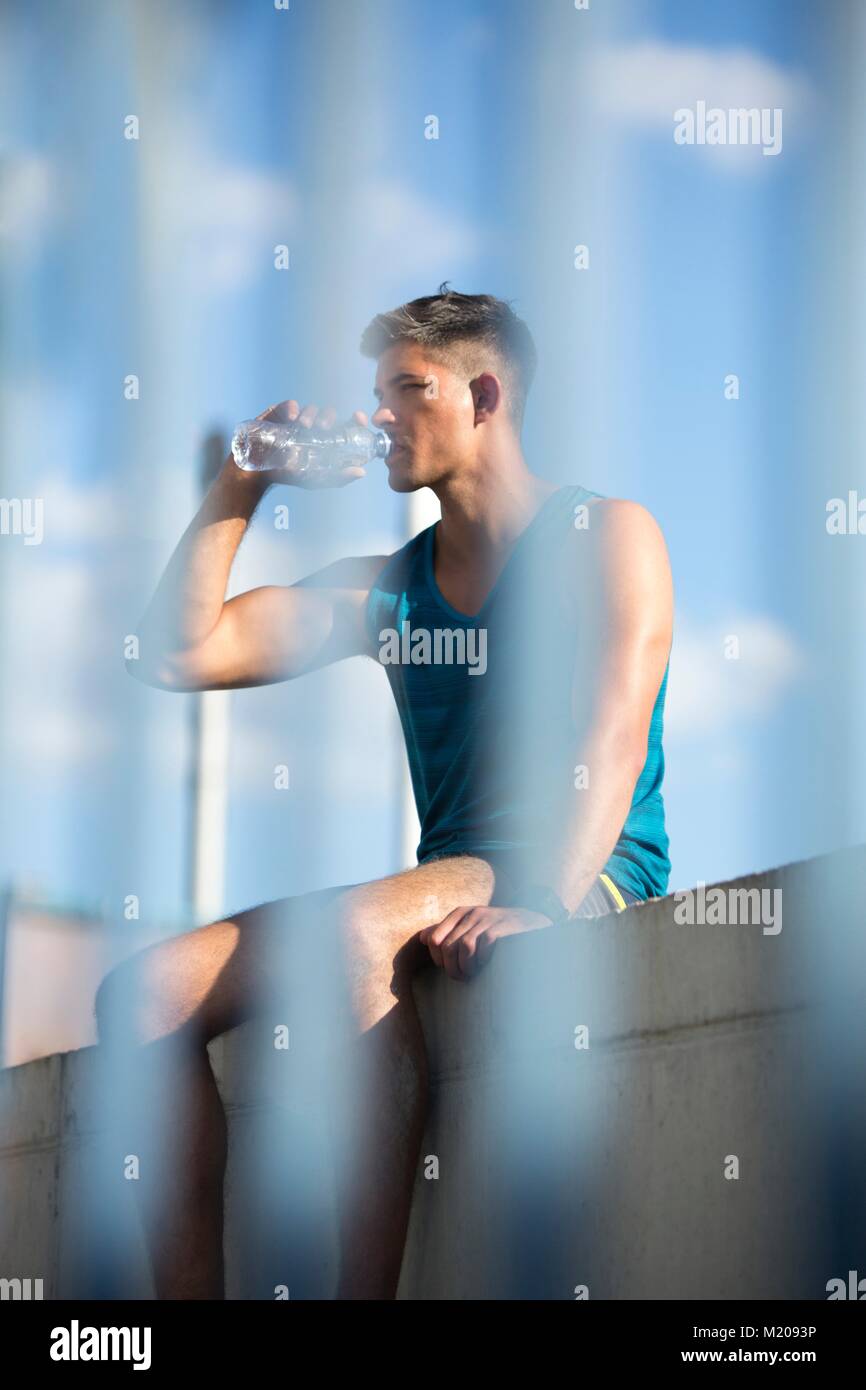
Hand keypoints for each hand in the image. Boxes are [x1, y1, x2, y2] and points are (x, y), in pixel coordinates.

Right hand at [233, 399, 369, 488]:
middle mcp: (315, 426)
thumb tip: (361, 472)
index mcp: (327, 439)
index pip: (345, 424)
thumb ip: (339, 477)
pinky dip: (293, 408)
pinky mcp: (281, 413)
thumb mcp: (316, 480)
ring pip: (311, 408)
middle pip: (329, 414)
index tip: (359, 417)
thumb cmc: (289, 475)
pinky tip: (292, 419)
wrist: (259, 472)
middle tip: (323, 428)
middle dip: (329, 417)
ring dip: (311, 415)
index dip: (354, 420)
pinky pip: (291, 404)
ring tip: (303, 427)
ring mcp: (298, 418)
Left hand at [418, 905, 552, 981]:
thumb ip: (447, 931)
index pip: (433, 939)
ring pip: (463, 947)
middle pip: (447, 946)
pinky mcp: (502, 927)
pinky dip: (482, 959)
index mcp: (460, 913)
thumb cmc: (498, 930)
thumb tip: (422, 938)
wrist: (532, 924)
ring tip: (473, 975)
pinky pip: (483, 944)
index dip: (439, 960)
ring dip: (466, 967)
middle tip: (463, 978)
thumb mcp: (471, 928)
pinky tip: (487, 965)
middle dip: (452, 969)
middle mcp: (472, 913)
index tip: (451, 969)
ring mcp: (488, 919)